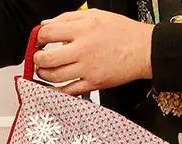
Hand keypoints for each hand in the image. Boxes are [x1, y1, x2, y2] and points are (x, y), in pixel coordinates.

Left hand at [34, 8, 154, 95]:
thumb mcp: (96, 15)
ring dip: (43, 74)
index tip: (37, 41)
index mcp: (83, 29)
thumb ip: (69, 18)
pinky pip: (68, 91)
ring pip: (54, 76)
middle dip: (36, 59)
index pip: (47, 34)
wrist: (145, 50)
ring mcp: (87, 69)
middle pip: (46, 58)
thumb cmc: (123, 33)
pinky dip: (56, 91)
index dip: (37, 38)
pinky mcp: (93, 84)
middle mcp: (83, 50)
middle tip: (37, 58)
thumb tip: (46, 25)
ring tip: (44, 71)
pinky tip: (52, 86)